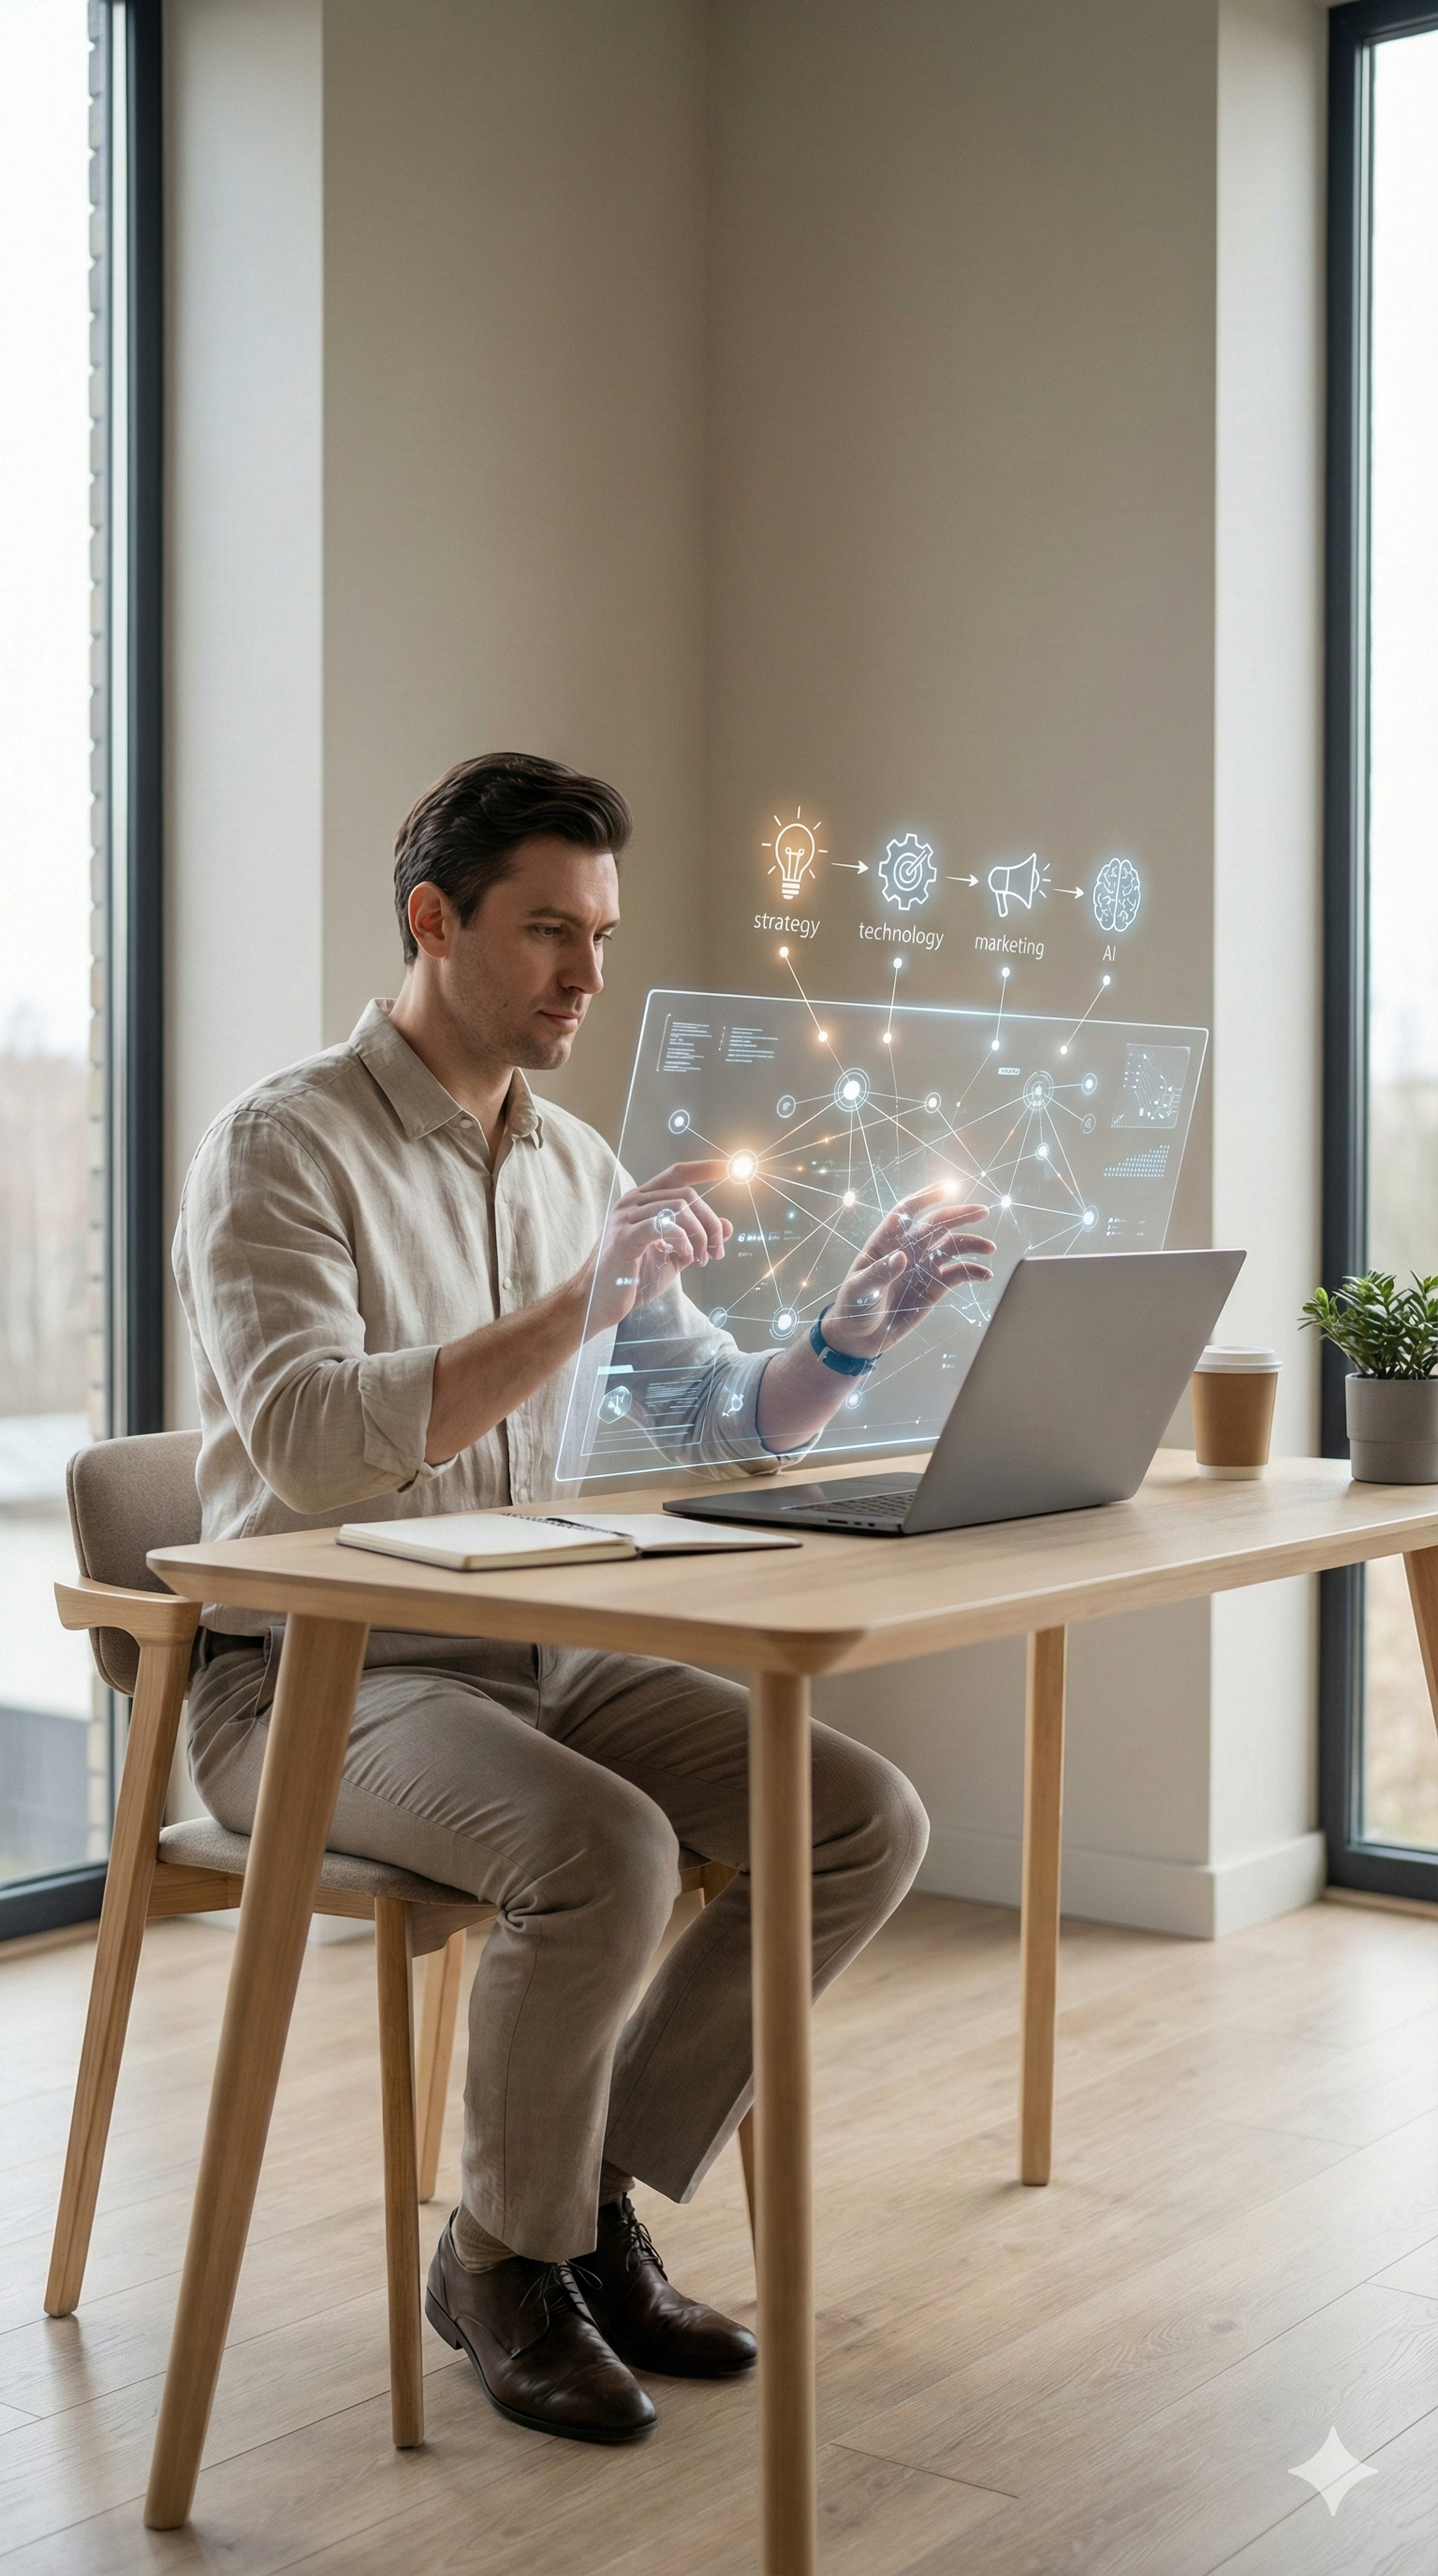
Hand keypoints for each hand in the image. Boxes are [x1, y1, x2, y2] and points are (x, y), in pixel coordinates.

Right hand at [581, 1161, 730, 1335]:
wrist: (598, 1303)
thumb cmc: (632, 1279)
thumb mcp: (673, 1257)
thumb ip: (697, 1239)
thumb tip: (727, 1226)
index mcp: (642, 1202)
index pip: (677, 1174)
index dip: (705, 1169)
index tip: (733, 1168)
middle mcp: (632, 1202)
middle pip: (686, 1195)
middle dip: (709, 1223)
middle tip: (716, 1251)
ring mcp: (625, 1217)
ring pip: (679, 1209)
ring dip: (699, 1236)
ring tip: (700, 1260)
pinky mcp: (624, 1237)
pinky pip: (665, 1227)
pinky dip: (684, 1242)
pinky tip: (687, 1259)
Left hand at [819, 1186, 993, 1358]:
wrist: (860, 1336)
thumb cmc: (853, 1307)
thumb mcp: (860, 1290)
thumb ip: (879, 1273)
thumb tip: (901, 1257)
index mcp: (886, 1242)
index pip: (905, 1212)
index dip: (924, 1198)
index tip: (946, 1188)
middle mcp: (908, 1249)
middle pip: (937, 1224)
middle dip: (959, 1216)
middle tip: (982, 1212)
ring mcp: (923, 1267)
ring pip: (952, 1246)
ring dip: (972, 1243)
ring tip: (990, 1247)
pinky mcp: (934, 1287)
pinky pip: (958, 1273)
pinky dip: (974, 1272)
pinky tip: (986, 1274)